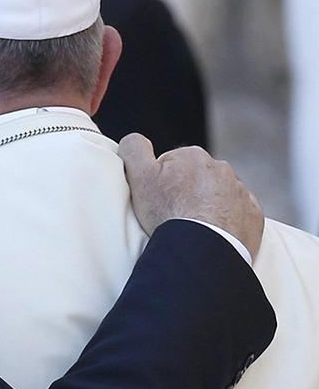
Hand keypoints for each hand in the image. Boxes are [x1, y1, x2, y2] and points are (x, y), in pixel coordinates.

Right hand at [119, 133, 263, 258]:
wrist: (202, 250)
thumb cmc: (168, 213)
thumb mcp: (139, 176)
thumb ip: (134, 148)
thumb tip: (135, 139)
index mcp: (193, 155)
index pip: (171, 164)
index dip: (161, 183)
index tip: (159, 200)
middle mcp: (221, 168)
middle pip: (196, 179)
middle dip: (186, 192)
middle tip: (174, 215)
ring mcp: (240, 192)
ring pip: (218, 195)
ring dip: (207, 206)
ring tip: (194, 227)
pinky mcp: (253, 215)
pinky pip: (238, 213)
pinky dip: (227, 221)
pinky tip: (214, 233)